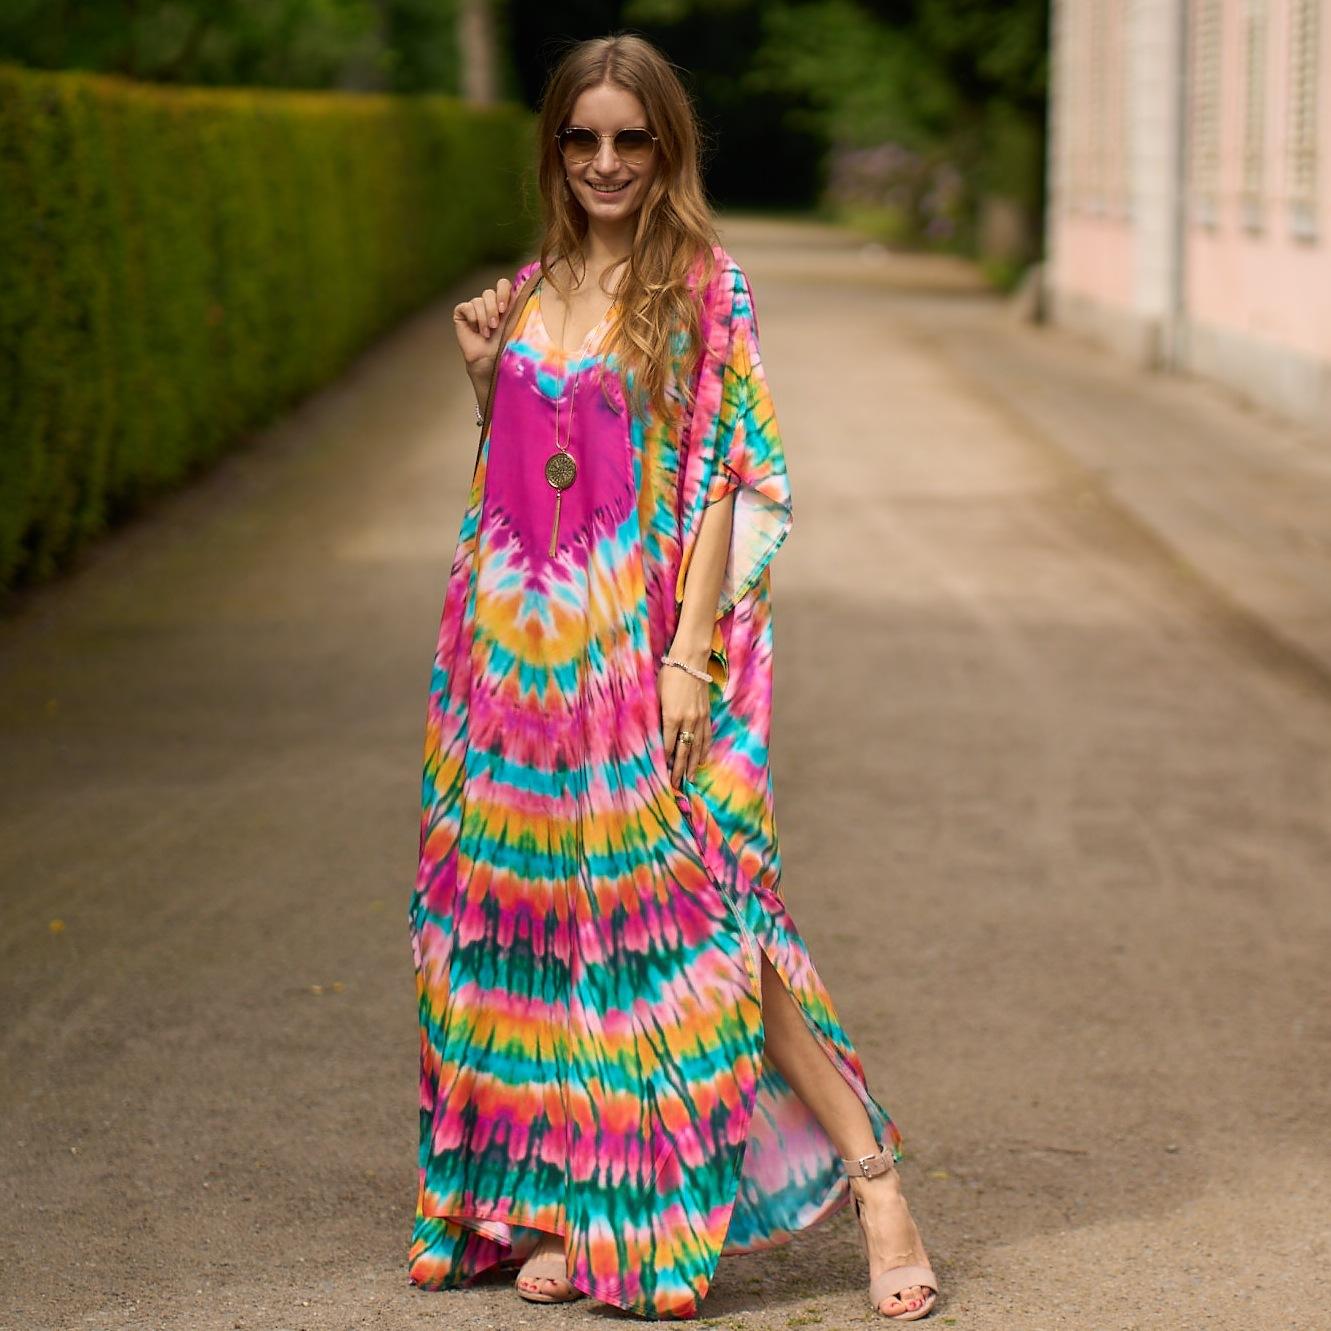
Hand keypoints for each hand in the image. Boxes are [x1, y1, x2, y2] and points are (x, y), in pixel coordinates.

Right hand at [453, 277, 513, 377]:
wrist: (490, 361)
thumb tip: (525, 289)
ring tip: (487, 333)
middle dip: (492, 309)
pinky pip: (466, 307)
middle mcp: (489, 303)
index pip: (502, 284)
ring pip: (478, 301)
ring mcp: (475, 307)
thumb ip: (519, 306)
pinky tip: (476, 330)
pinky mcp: (462, 312)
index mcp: (503, 302)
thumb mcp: (515, 323)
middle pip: (489, 292)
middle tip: (495, 325)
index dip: (502, 292)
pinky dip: (472, 318)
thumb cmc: (505, 345)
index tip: (504, 308)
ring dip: (483, 318)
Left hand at [657, 661, 711, 787]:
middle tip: (675, 785)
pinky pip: (706, 737)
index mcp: (672, 716)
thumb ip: (654, 716)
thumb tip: (651, 734)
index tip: (662, 773)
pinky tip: (702, 759)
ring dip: (693, 765)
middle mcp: (688, 720)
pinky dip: (705, 750)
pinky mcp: (707, 714)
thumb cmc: (668, 675)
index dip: (666, 761)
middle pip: (684, 751)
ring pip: (697, 747)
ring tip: (690, 779)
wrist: (690, 661)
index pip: (668, 745)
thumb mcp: (655, 694)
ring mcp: (699, 718)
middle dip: (679, 770)